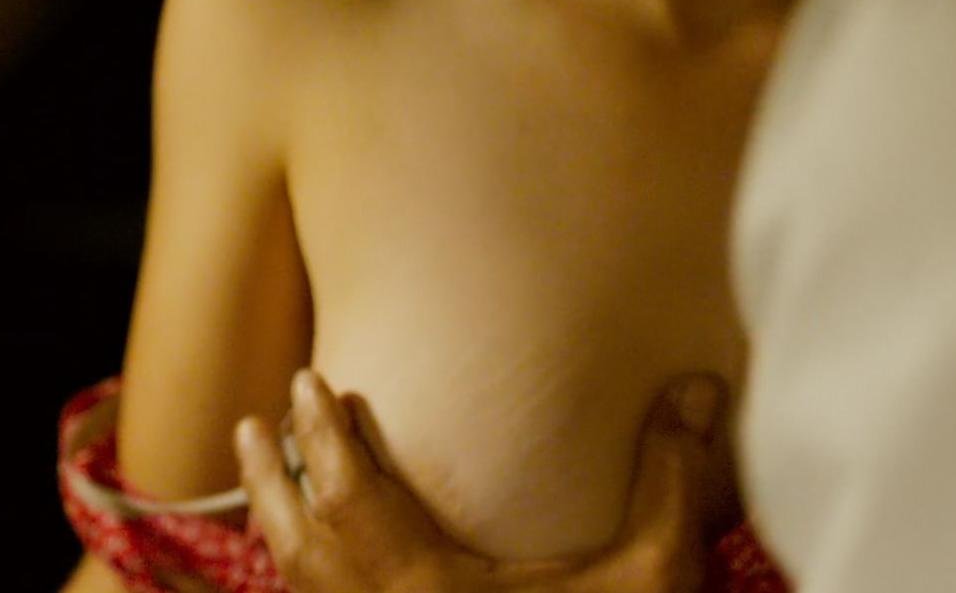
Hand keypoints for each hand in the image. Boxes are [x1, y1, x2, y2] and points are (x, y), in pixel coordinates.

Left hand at [235, 370, 728, 592]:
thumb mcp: (654, 575)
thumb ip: (670, 477)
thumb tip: (700, 385)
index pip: (352, 496)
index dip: (326, 435)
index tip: (307, 383)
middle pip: (301, 547)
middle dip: (273, 482)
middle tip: (254, 425)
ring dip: (279, 533)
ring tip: (266, 487)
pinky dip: (309, 588)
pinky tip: (318, 576)